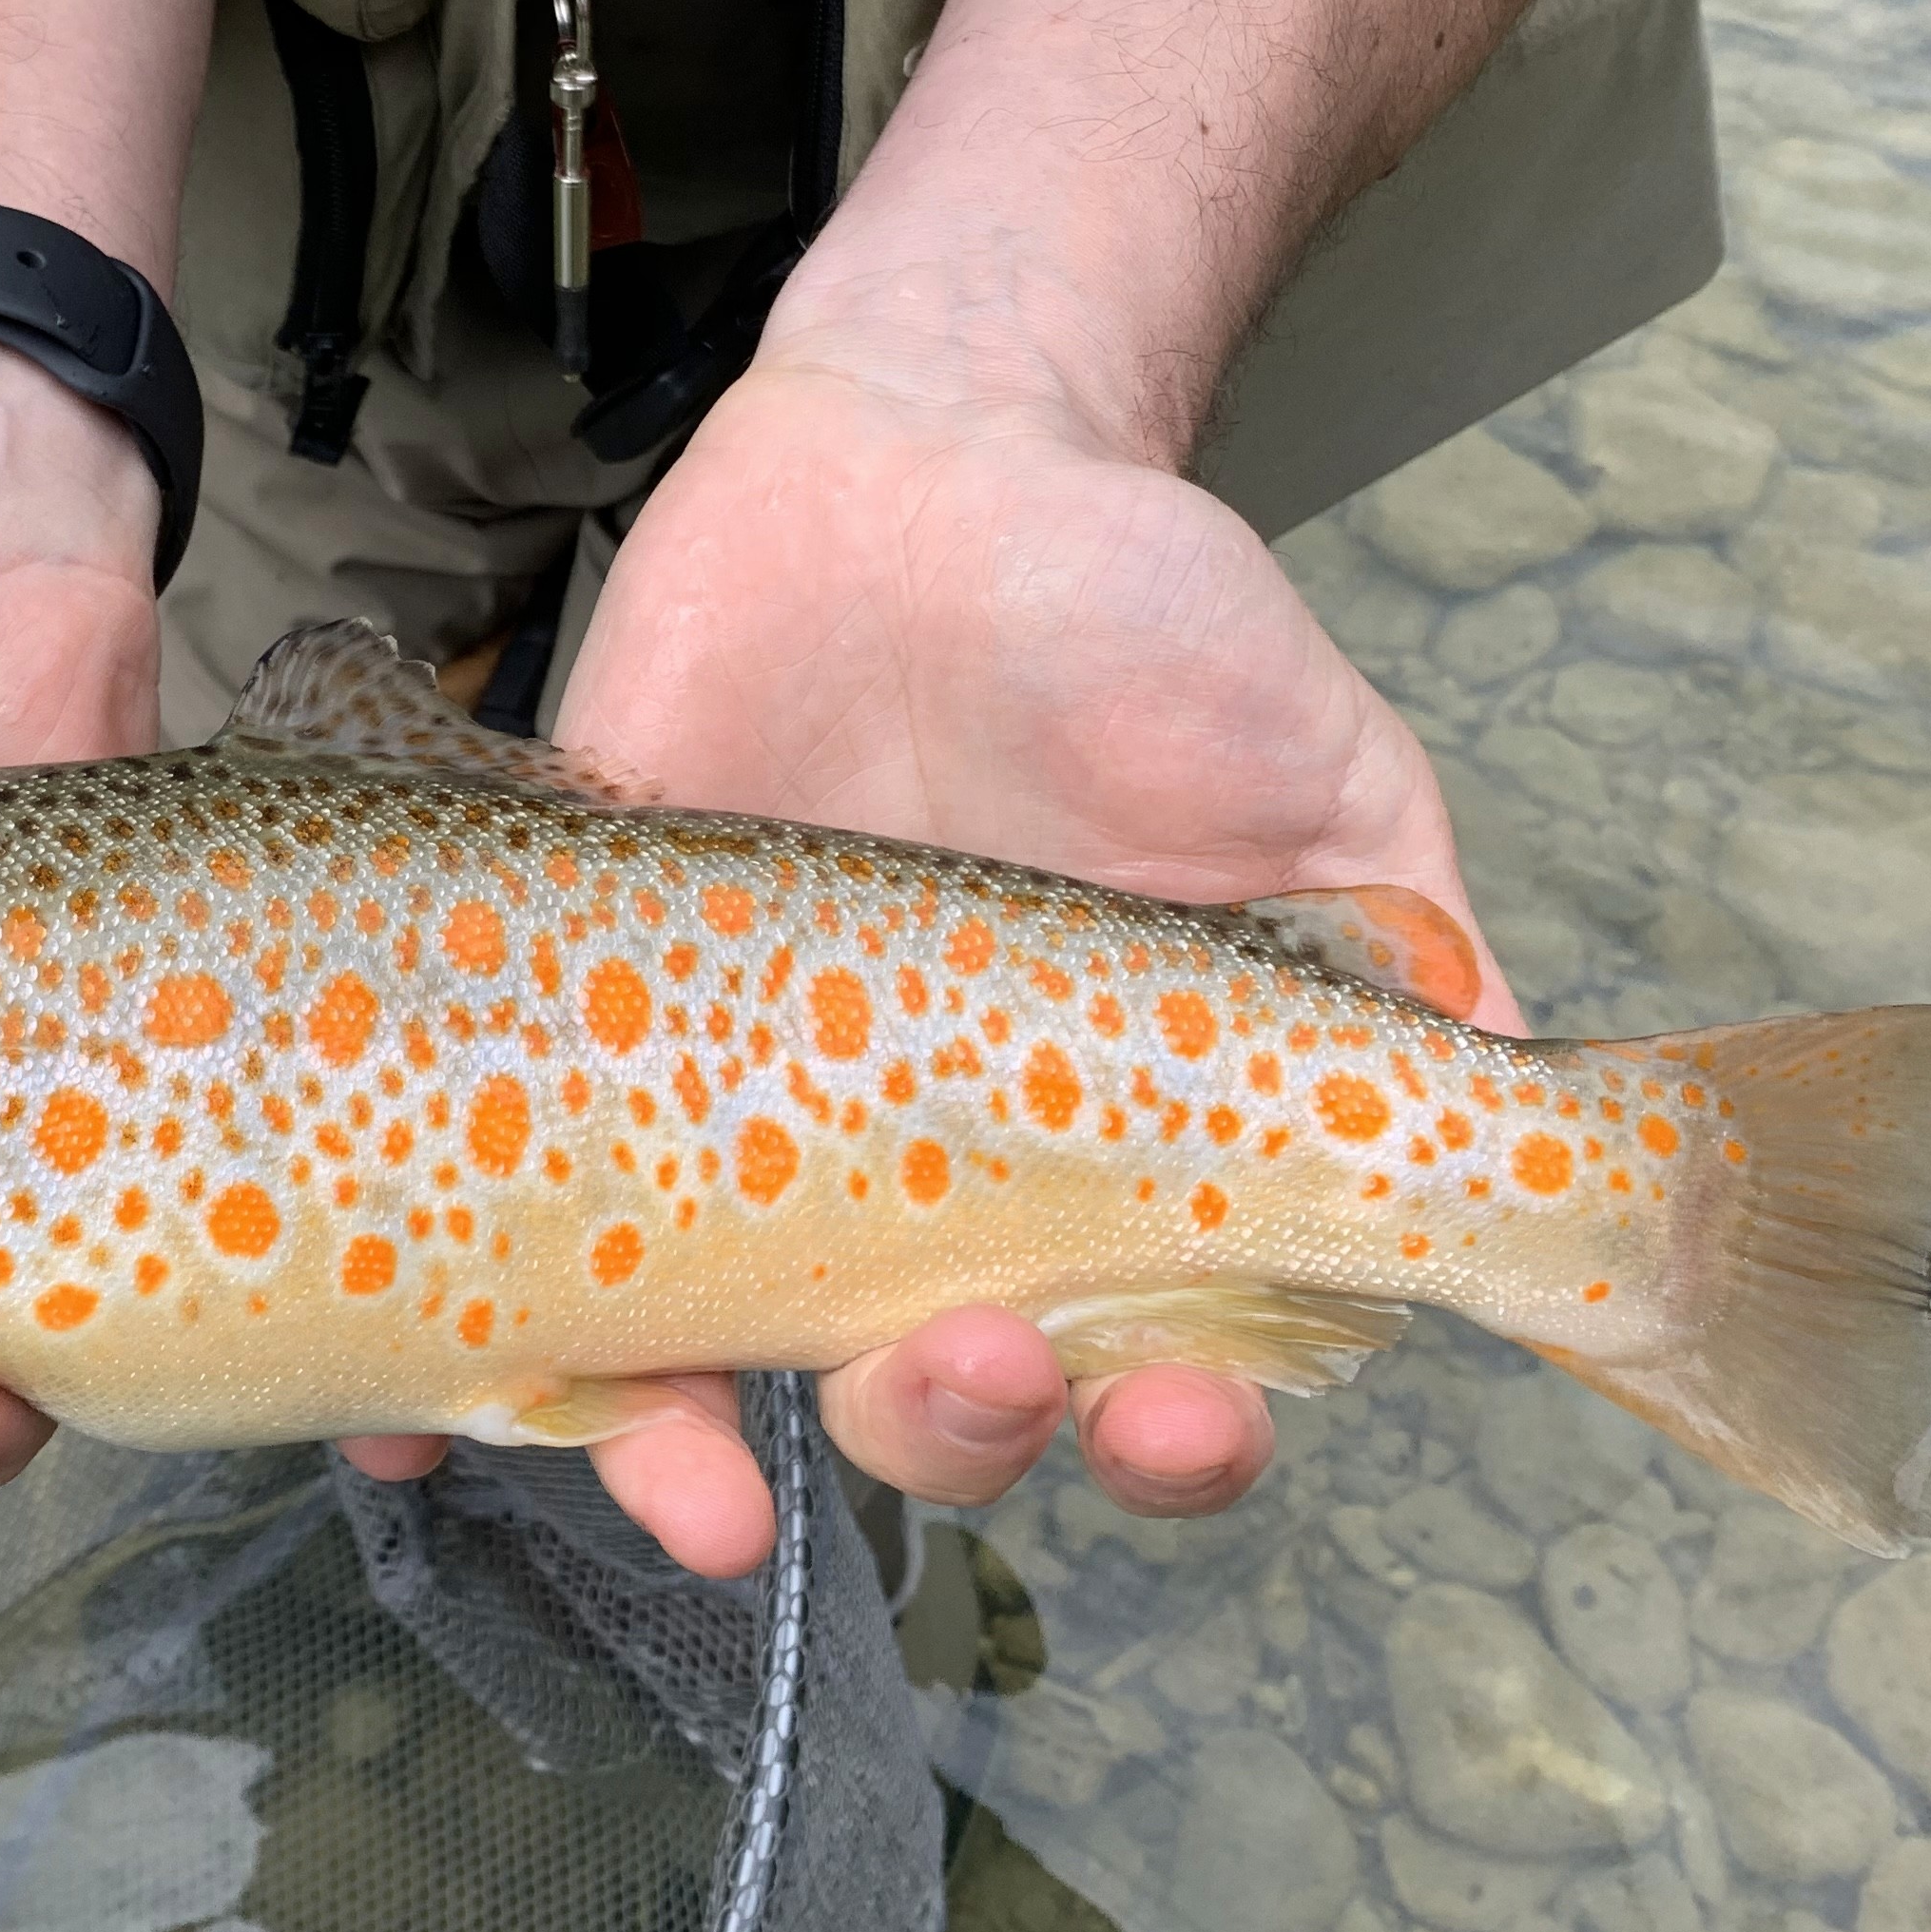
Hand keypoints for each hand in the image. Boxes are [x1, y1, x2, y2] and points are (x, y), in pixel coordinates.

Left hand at [456, 334, 1517, 1576]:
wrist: (918, 445)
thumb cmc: (1140, 611)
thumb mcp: (1322, 769)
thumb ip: (1399, 958)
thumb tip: (1525, 1138)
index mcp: (1108, 1151)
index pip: (1149, 1368)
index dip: (1169, 1441)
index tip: (1175, 1419)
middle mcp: (916, 1173)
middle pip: (929, 1403)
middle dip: (953, 1435)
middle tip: (970, 1363)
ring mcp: (726, 1121)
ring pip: (709, 1369)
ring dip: (693, 1463)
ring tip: (699, 1486)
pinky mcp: (565, 1039)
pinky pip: (498, 1218)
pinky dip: (451, 1347)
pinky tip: (404, 1420)